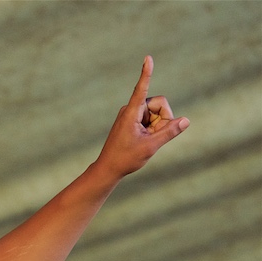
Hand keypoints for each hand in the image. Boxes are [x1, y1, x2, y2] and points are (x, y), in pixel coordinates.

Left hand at [96, 55, 188, 177]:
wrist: (108, 168)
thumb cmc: (125, 158)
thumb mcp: (150, 146)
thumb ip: (169, 132)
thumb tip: (186, 120)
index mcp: (131, 112)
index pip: (142, 89)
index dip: (146, 73)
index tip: (148, 58)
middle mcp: (131, 109)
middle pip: (160, 104)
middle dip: (164, 119)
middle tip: (153, 137)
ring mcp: (132, 114)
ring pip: (158, 113)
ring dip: (158, 126)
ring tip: (146, 140)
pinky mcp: (133, 120)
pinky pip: (152, 119)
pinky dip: (153, 129)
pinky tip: (144, 140)